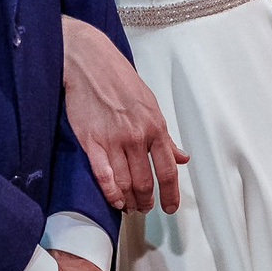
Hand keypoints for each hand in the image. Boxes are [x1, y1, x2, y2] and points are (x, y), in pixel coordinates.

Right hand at [62, 15, 187, 212]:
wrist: (89, 63)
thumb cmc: (119, 80)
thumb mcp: (150, 105)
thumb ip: (165, 136)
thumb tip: (181, 157)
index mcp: (155, 126)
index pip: (168, 169)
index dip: (171, 194)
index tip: (170, 207)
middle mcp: (137, 136)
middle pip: (146, 181)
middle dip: (147, 201)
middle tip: (145, 207)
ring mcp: (114, 140)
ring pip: (125, 182)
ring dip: (129, 200)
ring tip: (130, 207)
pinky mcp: (92, 141)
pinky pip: (103, 176)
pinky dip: (110, 193)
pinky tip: (114, 200)